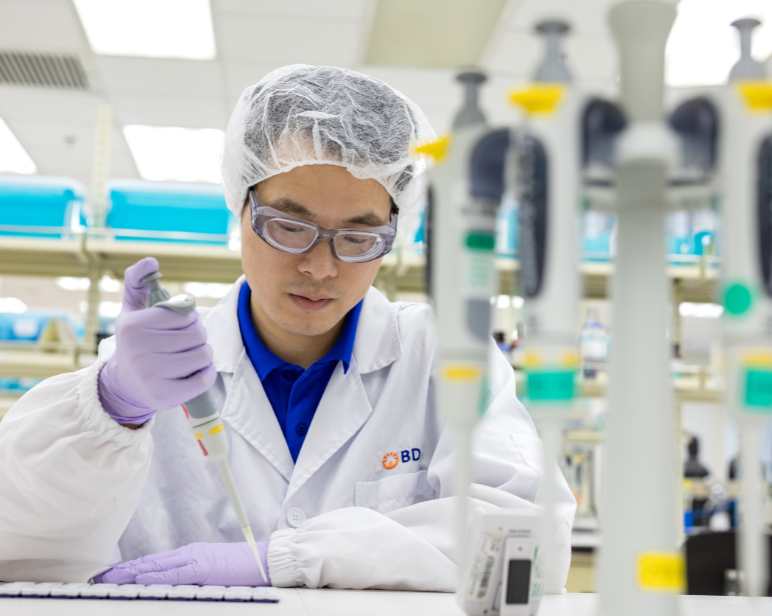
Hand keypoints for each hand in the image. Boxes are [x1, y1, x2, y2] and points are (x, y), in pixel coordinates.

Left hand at [94, 541, 269, 585]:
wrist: (266, 560)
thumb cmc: (244, 568)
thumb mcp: (214, 572)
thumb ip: (193, 576)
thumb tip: (174, 586)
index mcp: (191, 555)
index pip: (154, 563)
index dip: (131, 569)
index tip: (111, 575)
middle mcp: (189, 553)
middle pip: (149, 563)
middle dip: (122, 571)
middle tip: (99, 578)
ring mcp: (195, 558)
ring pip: (155, 566)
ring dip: (130, 574)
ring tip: (108, 580)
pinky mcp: (202, 567)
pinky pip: (173, 574)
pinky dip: (154, 577)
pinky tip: (138, 581)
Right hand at [98, 257, 216, 424]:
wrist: (124, 384)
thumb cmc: (136, 341)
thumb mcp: (131, 310)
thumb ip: (138, 281)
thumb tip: (151, 260)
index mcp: (133, 326)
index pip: (185, 314)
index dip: (188, 318)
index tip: (177, 325)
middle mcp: (139, 351)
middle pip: (198, 334)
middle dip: (197, 336)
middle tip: (184, 342)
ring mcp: (151, 376)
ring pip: (203, 355)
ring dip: (203, 354)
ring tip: (187, 356)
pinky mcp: (164, 397)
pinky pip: (204, 380)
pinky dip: (205, 374)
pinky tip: (193, 372)